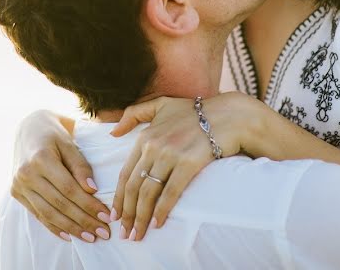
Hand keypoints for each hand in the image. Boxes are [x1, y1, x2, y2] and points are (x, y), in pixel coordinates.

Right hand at [11, 110, 111, 241]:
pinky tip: (70, 236)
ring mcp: (19, 185)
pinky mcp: (16, 192)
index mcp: (41, 158)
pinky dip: (54, 227)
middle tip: (103, 232)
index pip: (68, 188)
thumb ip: (80, 166)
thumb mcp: (69, 143)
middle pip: (59, 204)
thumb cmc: (54, 135)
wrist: (28, 129)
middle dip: (83, 221)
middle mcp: (26, 174)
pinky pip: (37, 214)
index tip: (106, 216)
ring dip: (71, 228)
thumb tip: (92, 190)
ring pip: (48, 213)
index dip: (88, 205)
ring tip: (90, 237)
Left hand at [110, 92, 260, 240]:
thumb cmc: (195, 112)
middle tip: (124, 233)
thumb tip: (113, 133)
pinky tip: (157, 224)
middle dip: (127, 214)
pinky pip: (170, 193)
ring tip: (137, 235)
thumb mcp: (160, 105)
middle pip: (133, 187)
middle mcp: (153, 147)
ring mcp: (170, 156)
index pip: (125, 173)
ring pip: (148, 193)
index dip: (118, 198)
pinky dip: (161, 211)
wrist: (227, 116)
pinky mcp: (188, 164)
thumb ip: (134, 114)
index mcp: (144, 137)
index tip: (114, 215)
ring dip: (140, 218)